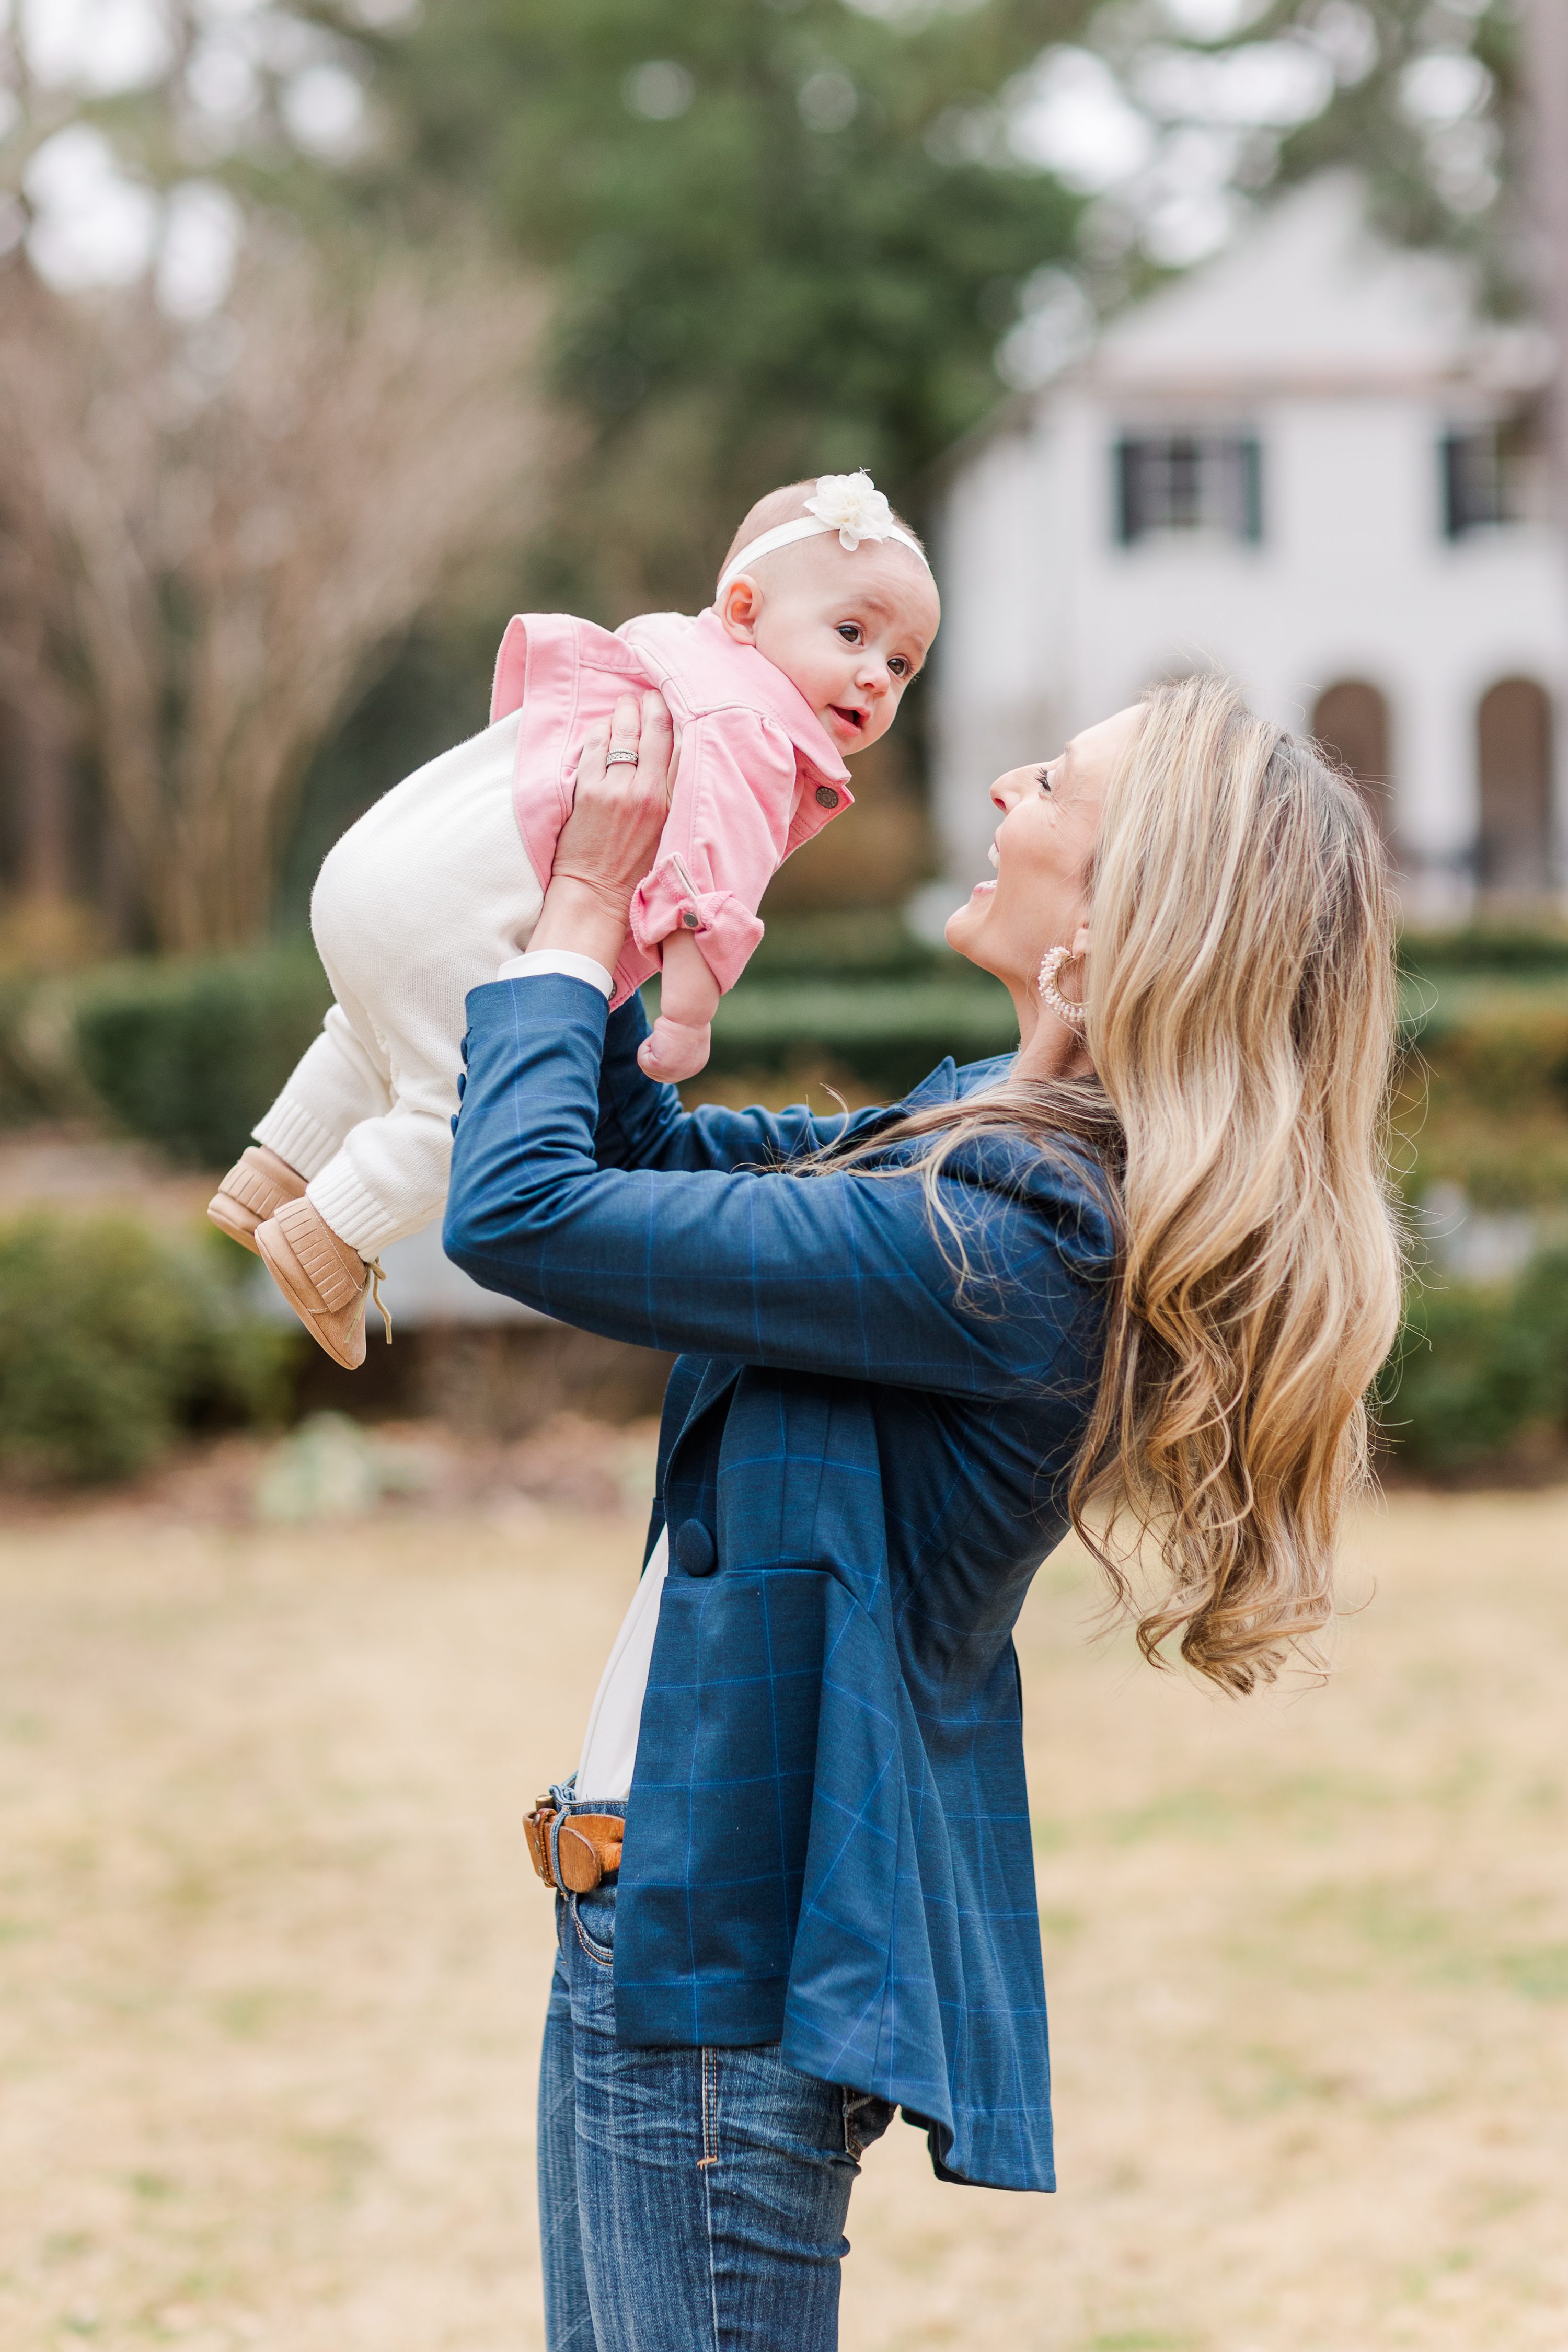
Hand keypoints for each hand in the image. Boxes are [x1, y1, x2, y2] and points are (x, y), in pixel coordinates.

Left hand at [531, 692, 675, 969]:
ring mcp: (613, 788)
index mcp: (668, 802)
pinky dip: (599, 732)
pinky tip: (602, 727)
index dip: (673, 717)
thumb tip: (676, 763)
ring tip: (625, 704)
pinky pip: (593, 747)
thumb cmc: (634, 871)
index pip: (676, 745)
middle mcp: (643, 791)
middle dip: (649, 706)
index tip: (671, 702)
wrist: (596, 895)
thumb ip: (671, 797)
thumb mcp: (667, 833)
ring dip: (623, 713)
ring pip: (621, 733)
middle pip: (650, 731)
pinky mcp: (586, 790)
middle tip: (647, 695)